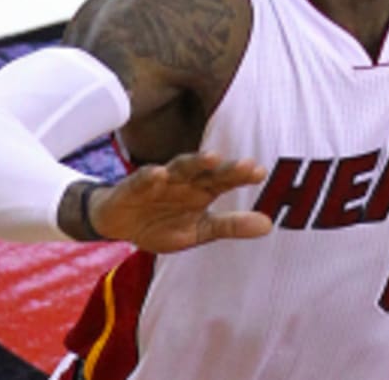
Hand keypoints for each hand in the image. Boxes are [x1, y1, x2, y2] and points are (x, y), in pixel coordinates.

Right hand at [86, 152, 273, 252]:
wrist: (120, 224)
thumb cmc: (163, 223)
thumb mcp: (198, 231)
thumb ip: (231, 226)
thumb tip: (269, 225)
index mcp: (203, 190)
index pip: (226, 180)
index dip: (242, 176)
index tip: (259, 172)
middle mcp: (186, 180)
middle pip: (208, 171)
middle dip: (226, 168)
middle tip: (246, 165)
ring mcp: (161, 180)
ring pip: (180, 167)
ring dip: (195, 162)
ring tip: (211, 158)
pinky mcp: (135, 185)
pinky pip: (143, 179)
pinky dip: (150, 176)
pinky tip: (158, 174)